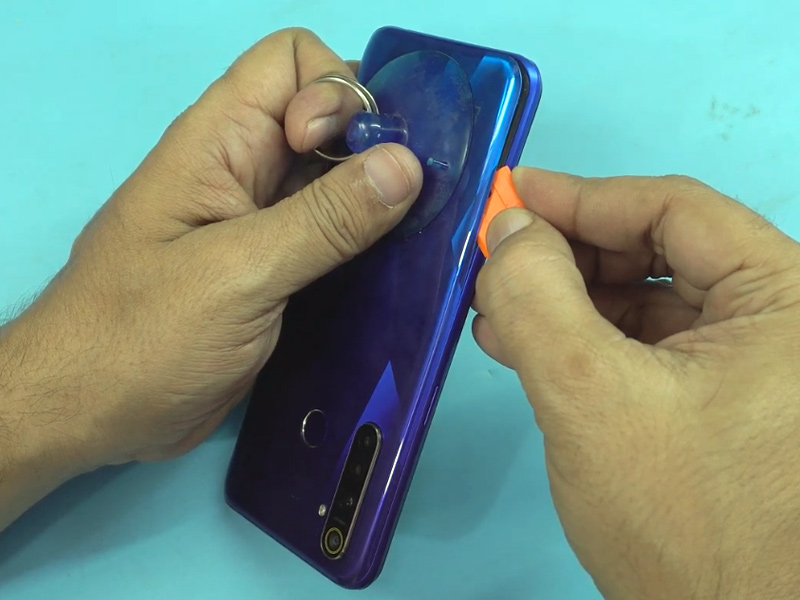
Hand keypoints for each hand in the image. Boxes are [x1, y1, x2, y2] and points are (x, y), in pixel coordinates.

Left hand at [0, 27, 420, 502]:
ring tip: (422, 231)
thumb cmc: (141, 336)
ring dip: (382, 197)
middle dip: (376, 143)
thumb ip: (324, 220)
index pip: (292, 62)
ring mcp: (266, 221)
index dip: (331, 93)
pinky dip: (371, 241)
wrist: (94, 414)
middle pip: (330, 118)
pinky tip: (400, 265)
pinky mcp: (281, 270)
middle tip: (407, 198)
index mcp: (220, 141)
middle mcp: (247, 169)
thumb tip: (405, 165)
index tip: (343, 155)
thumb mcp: (238, 272)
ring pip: (341, 179)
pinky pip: (338, 234)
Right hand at [473, 170, 799, 599]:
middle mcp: (781, 320)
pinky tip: (529, 348)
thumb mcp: (590, 395)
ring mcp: (754, 364)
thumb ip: (537, 297)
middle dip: (568, 256)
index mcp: (786, 298)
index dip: (580, 197)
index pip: (673, 209)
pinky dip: (586, 340)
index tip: (509, 197)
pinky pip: (647, 345)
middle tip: (497, 264)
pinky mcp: (723, 401)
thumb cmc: (682, 521)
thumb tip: (506, 227)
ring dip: (568, 300)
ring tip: (498, 313)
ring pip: (647, 299)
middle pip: (659, 249)